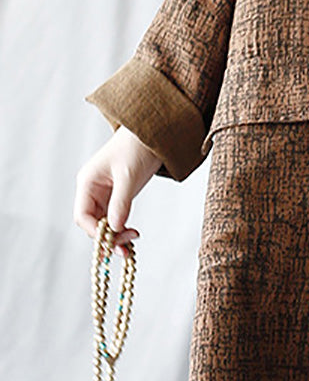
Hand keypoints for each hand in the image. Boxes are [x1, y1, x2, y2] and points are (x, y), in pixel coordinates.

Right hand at [74, 126, 163, 254]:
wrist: (154, 131)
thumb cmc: (138, 147)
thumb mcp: (129, 176)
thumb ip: (121, 202)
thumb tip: (114, 228)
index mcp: (88, 182)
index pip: (82, 215)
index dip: (95, 232)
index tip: (112, 241)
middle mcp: (93, 189)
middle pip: (92, 222)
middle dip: (107, 237)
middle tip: (126, 249)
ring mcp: (105, 192)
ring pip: (103, 222)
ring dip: (115, 236)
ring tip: (129, 249)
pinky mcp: (118, 194)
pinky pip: (114, 216)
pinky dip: (121, 228)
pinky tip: (131, 236)